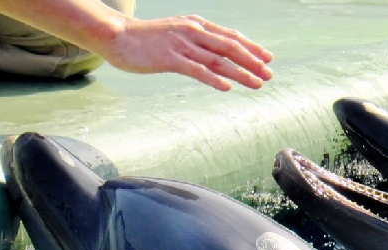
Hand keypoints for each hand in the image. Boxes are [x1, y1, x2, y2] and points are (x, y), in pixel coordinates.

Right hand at [102, 14, 272, 90]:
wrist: (117, 36)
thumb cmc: (149, 39)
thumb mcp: (178, 35)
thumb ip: (199, 43)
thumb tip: (219, 57)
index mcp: (197, 25)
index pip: (231, 37)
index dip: (251, 48)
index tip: (268, 59)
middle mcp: (193, 32)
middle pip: (230, 48)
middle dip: (252, 62)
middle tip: (269, 75)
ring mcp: (181, 44)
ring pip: (218, 60)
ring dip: (240, 73)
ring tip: (257, 84)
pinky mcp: (169, 58)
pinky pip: (196, 69)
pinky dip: (213, 78)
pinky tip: (227, 87)